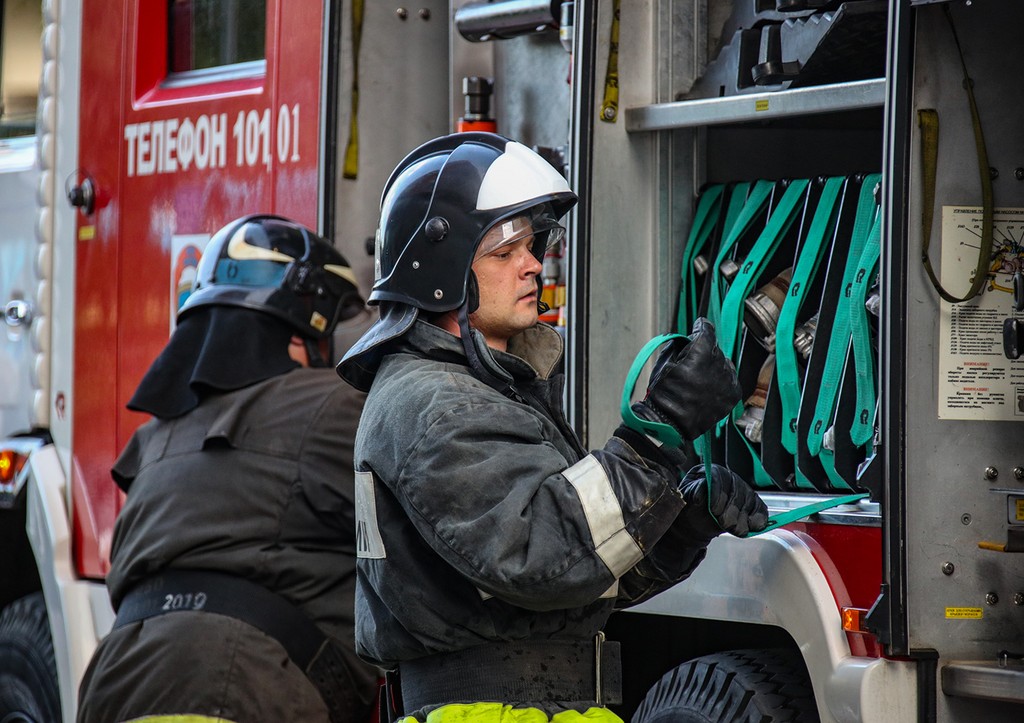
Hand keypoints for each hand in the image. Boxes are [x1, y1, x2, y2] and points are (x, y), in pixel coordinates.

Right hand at [634, 318, 741, 441]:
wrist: (668, 422)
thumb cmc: (663, 393)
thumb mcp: (665, 361)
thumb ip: (680, 346)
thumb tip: (689, 342)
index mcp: (700, 352)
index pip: (707, 330)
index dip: (701, 327)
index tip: (699, 326)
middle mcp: (718, 364)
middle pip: (715, 348)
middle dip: (704, 350)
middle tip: (691, 361)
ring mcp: (726, 381)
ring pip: (723, 364)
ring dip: (713, 366)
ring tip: (698, 378)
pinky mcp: (731, 395)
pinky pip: (729, 380)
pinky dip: (721, 381)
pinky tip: (708, 386)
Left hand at [678, 463, 767, 539]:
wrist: (695, 521)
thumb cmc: (690, 506)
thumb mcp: (686, 497)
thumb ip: (694, 492)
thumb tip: (700, 494)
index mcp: (711, 472)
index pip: (718, 477)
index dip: (718, 493)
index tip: (714, 510)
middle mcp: (729, 478)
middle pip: (736, 489)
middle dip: (732, 509)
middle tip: (724, 523)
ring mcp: (743, 490)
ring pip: (749, 500)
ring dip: (743, 517)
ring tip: (734, 529)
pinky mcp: (752, 503)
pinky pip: (760, 508)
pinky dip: (758, 518)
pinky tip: (753, 526)